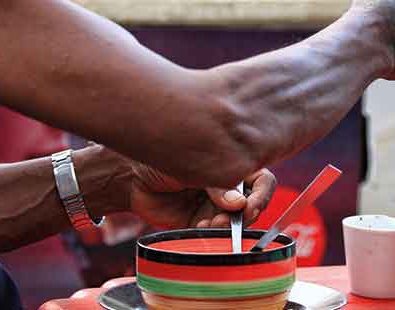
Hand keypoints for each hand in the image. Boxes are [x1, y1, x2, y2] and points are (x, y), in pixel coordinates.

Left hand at [128, 164, 276, 228]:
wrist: (132, 177)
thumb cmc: (161, 158)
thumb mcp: (191, 165)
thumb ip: (217, 184)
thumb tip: (239, 203)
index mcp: (231, 165)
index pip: (262, 181)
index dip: (262, 195)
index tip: (250, 206)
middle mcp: (228, 187)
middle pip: (253, 206)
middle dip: (243, 216)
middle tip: (226, 219)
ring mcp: (215, 207)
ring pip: (234, 224)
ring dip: (225, 227)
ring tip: (208, 223)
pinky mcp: (201, 224)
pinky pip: (214, 235)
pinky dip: (210, 235)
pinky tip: (198, 227)